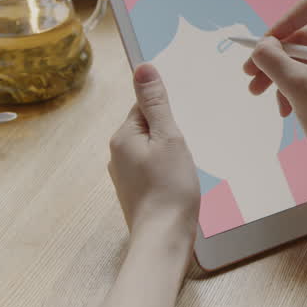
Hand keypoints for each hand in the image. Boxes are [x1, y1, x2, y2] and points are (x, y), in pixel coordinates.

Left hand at [108, 63, 199, 239]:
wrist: (164, 238)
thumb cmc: (170, 188)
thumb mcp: (169, 137)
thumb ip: (156, 103)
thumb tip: (143, 67)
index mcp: (122, 137)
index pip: (144, 107)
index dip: (167, 112)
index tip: (183, 121)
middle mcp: (118, 155)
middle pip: (148, 128)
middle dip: (170, 133)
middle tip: (188, 147)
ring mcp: (126, 176)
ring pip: (152, 150)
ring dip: (171, 153)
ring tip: (186, 166)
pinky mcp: (137, 193)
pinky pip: (153, 169)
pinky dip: (168, 171)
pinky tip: (181, 181)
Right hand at [243, 0, 306, 166]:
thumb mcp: (297, 86)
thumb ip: (273, 59)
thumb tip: (260, 46)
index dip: (285, 20)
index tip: (267, 45)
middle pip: (302, 34)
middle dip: (274, 55)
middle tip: (249, 74)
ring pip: (302, 56)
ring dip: (278, 73)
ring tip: (259, 93)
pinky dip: (293, 86)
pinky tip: (285, 108)